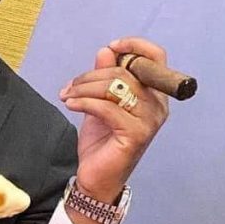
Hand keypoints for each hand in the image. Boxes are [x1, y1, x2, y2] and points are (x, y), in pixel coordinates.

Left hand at [59, 37, 169, 223]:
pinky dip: (84, 102)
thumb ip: (104, 77)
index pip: (156, 58)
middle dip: (90, 76)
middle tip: (69, 87)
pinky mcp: (136, 134)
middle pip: (125, 71)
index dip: (134, 46)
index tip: (110, 47)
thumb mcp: (99, 103)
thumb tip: (106, 50)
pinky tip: (70, 105)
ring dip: (84, 88)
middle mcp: (158, 105)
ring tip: (67, 96)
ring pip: (115, 87)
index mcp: (153, 94)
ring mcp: (149, 120)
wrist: (96, 177)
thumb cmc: (101, 141)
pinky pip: (107, 107)